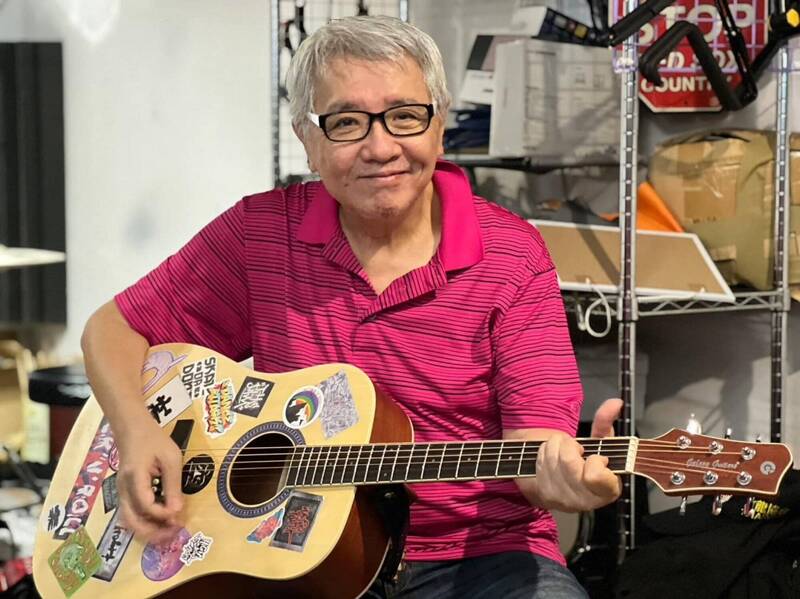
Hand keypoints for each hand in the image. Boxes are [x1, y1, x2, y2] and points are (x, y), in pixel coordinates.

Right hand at [115, 415, 183, 541]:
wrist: (132, 428)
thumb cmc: (154, 440)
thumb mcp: (170, 458)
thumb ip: (173, 485)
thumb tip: (177, 511)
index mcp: (134, 478)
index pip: (146, 506)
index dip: (163, 514)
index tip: (180, 514)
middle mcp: (123, 489)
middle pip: (132, 522)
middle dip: (153, 532)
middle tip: (174, 532)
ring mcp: (122, 493)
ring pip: (129, 522)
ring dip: (148, 531)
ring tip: (168, 532)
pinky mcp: (125, 494)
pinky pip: (131, 515)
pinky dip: (144, 523)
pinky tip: (160, 522)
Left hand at [534, 398, 622, 511]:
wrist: (565, 485)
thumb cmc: (587, 463)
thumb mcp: (601, 444)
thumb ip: (607, 423)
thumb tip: (615, 403)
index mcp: (607, 491)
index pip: (595, 475)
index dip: (595, 460)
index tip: (598, 458)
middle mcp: (585, 500)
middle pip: (569, 461)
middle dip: (571, 446)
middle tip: (577, 449)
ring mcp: (562, 498)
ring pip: (552, 457)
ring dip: (557, 446)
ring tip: (565, 451)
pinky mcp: (545, 493)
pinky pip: (541, 460)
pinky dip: (546, 451)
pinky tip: (554, 458)